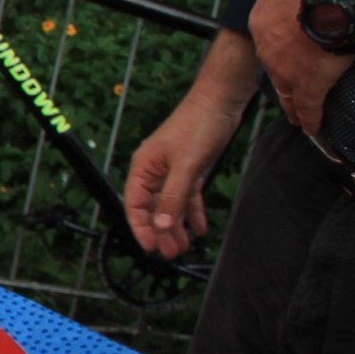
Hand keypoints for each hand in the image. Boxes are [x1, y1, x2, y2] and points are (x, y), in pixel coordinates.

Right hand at [123, 94, 236, 258]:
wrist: (220, 100)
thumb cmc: (198, 125)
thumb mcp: (186, 165)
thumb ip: (172, 197)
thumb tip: (162, 225)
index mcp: (143, 168)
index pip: (134, 205)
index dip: (141, 228)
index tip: (150, 247)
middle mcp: (154, 172)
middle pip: (152, 208)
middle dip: (161, 231)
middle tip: (171, 253)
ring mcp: (172, 171)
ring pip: (170, 205)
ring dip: (177, 226)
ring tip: (184, 246)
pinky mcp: (190, 169)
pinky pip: (187, 196)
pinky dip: (193, 212)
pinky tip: (199, 228)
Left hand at [247, 0, 354, 138]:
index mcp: (262, 21)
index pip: (269, 38)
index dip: (277, 46)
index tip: (284, 52)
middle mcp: (269, 49)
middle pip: (275, 68)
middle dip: (281, 80)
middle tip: (287, 91)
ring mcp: (288, 70)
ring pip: (288, 91)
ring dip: (292, 105)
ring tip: (296, 117)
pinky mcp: (311, 84)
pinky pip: (309, 106)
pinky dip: (311, 118)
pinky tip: (313, 127)